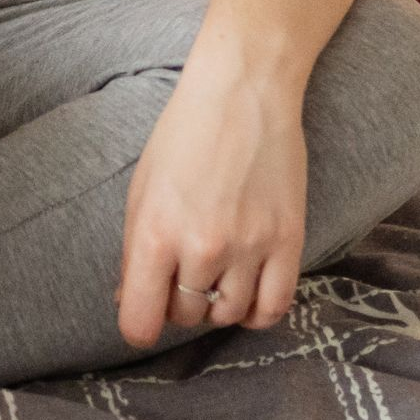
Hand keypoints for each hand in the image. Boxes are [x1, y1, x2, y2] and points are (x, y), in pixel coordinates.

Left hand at [115, 51, 308, 348]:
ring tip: (214, 274)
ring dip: (217, 305)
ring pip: (228, 315)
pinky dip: (257, 312)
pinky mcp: (289, 240)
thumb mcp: (140, 191)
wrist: (242, 93)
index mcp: (154, 234)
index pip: (140, 322)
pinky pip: (275, 307)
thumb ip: (134, 251)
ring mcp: (249, 246)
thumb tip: (130, 301)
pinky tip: (247, 291)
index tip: (143, 316)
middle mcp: (201, 247)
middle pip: (186, 317)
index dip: (138, 326)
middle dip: (178, 303)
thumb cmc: (182, 137)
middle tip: (180, 274)